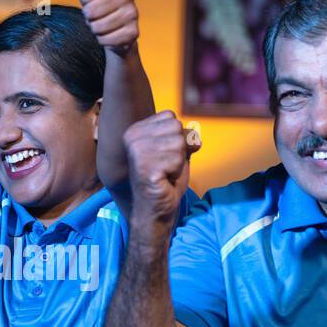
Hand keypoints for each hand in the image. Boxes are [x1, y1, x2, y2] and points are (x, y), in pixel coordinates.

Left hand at [79, 0, 137, 54]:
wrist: (115, 30)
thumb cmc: (100, 1)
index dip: (83, 3)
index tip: (91, 1)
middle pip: (91, 12)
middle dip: (88, 18)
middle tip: (95, 16)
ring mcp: (134, 14)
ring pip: (99, 26)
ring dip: (95, 29)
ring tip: (101, 25)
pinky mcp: (134, 32)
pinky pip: (108, 39)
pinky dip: (103, 40)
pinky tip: (109, 36)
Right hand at [125, 111, 193, 228]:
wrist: (155, 209)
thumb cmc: (166, 180)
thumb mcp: (176, 151)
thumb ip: (184, 136)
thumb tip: (194, 133)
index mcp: (135, 130)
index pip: (170, 117)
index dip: (176, 137)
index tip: (165, 155)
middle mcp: (132, 138)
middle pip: (176, 127)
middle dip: (179, 149)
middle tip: (167, 166)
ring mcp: (137, 152)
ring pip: (179, 142)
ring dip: (178, 161)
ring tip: (165, 173)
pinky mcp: (146, 167)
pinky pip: (178, 159)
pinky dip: (177, 171)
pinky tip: (165, 180)